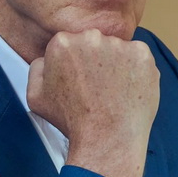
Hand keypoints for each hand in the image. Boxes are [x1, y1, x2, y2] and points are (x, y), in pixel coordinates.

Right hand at [27, 30, 158, 176]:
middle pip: (93, 42)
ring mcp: (119, 45)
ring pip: (117, 49)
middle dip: (94, 59)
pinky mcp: (142, 54)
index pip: (70, 43)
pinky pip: (138, 57)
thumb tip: (45, 58)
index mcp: (63, 43)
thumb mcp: (35, 96)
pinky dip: (136, 70)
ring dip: (116, 64)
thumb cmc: (72, 121)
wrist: (106, 139)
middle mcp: (90, 37)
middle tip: (96, 87)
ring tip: (113, 91)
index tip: (79, 79)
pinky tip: (127, 89)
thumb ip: (37, 68)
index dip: (74, 63)